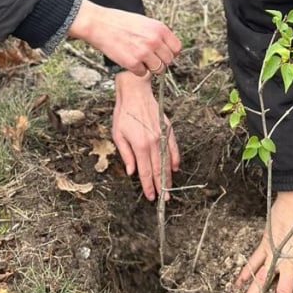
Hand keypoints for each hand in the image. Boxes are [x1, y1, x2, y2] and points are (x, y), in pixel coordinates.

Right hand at [69, 0, 180, 75]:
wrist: (99, 24)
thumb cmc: (121, 22)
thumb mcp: (146, 22)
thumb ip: (158, 34)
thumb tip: (168, 48)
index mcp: (160, 29)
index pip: (177, 48)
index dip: (170, 53)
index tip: (163, 54)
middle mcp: (154, 40)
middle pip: (168, 60)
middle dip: (160, 60)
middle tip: (149, 58)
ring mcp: (144, 52)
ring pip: (158, 69)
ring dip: (150, 67)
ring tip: (140, 59)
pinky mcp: (132, 63)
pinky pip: (143, 73)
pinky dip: (137, 70)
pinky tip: (130, 61)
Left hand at [112, 70, 179, 199]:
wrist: (136, 92)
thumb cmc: (124, 113)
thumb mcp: (118, 135)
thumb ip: (126, 155)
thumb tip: (132, 171)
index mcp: (139, 145)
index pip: (145, 171)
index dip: (148, 186)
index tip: (151, 197)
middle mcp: (153, 142)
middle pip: (158, 169)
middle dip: (161, 186)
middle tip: (164, 199)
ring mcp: (162, 135)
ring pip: (167, 160)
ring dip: (168, 176)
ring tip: (170, 188)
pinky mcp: (168, 128)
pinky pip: (173, 147)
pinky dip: (175, 158)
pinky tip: (175, 167)